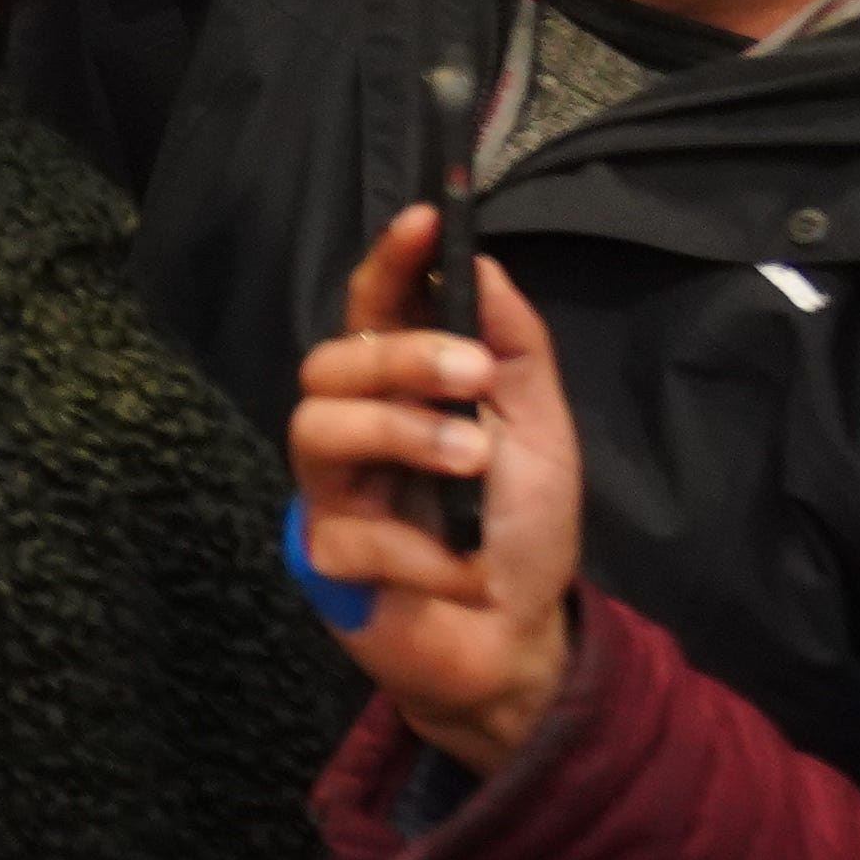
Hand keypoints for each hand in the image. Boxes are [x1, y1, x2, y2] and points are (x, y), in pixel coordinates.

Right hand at [289, 207, 580, 772]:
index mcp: (401, 386)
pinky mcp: (325, 558)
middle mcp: (354, 425)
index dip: (391, 262)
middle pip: (329, 361)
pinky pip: (353, 532)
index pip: (375, 307)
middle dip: (399, 356)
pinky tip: (465, 569)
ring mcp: (332, 490)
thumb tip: (483, 266)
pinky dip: (424, 550)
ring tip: (471, 462)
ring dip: (402, 434)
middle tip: (473, 374)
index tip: (424, 221)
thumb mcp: (541, 430)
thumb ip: (515, 350)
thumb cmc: (519, 527)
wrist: (517, 639)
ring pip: (317, 428)